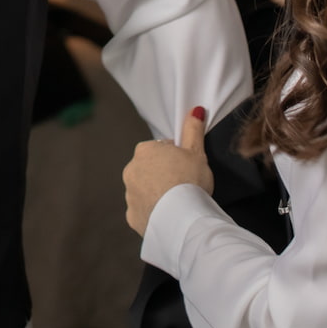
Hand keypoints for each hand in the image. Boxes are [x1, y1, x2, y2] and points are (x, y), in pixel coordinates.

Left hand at [124, 106, 212, 235]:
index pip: (162, 149)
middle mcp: (131, 170)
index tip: (187, 168)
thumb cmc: (189, 181)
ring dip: (157, 194)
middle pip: (150, 169)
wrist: (181, 217)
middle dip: (164, 175)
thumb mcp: (196, 152)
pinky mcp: (132, 215)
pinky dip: (153, 213)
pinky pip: (143, 211)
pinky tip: (168, 216)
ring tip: (178, 203)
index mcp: (144, 150)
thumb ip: (193, 130)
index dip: (177, 158)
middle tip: (184, 186)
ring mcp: (129, 194)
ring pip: (145, 190)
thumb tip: (195, 110)